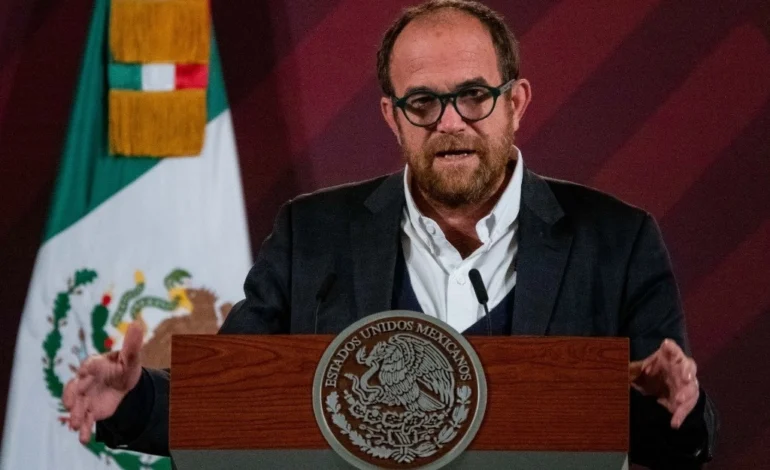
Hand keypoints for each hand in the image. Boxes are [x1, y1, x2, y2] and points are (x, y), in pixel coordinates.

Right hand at [62, 322, 143, 443]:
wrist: (123, 384)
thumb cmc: (124, 367)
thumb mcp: (131, 357)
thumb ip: (132, 344)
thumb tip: (136, 323)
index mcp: (95, 364)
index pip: (89, 365)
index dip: (88, 367)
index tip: (87, 370)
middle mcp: (85, 381)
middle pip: (76, 387)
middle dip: (74, 395)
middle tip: (73, 401)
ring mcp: (85, 397)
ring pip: (77, 405)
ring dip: (75, 414)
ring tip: (76, 424)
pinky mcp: (89, 410)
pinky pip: (84, 420)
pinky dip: (84, 430)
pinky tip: (84, 438)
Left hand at [629, 339, 699, 428]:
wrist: (658, 388)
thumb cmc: (649, 374)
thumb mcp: (637, 372)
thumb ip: (631, 370)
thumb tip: (617, 369)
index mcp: (668, 357)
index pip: (671, 348)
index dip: (670, 347)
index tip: (666, 345)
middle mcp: (681, 367)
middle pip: (688, 366)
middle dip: (687, 372)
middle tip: (685, 379)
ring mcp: (687, 383)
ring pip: (692, 387)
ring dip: (686, 393)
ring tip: (678, 401)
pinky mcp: (688, 398)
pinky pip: (688, 406)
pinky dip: (681, 414)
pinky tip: (674, 422)